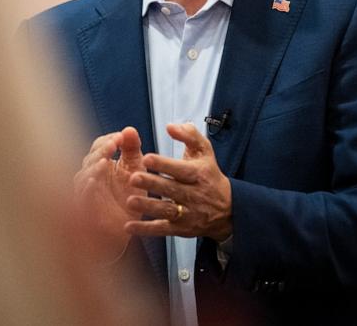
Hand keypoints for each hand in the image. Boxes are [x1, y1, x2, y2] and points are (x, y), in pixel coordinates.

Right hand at [74, 126, 145, 259]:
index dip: (109, 140)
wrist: (129, 228)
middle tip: (114, 143)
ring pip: (83, 176)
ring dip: (93, 167)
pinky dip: (86, 188)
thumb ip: (132, 149)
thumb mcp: (136, 169)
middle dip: (102, 150)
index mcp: (101, 163)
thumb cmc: (130, 197)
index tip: (122, 137)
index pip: (99, 146)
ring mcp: (85, 193)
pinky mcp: (86, 210)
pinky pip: (82, 197)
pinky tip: (94, 180)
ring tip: (105, 159)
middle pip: (90, 158)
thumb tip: (129, 129)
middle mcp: (90, 176)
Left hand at [125, 123, 232, 240]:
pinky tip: (129, 226)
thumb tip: (171, 126)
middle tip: (133, 178)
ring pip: (167, 210)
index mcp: (199, 174)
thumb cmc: (210, 175)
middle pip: (172, 189)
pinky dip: (146, 229)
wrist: (227, 209)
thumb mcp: (205, 152)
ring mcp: (188, 213)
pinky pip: (162, 229)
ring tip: (130, 201)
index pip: (181, 169)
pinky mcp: (181, 229)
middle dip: (152, 184)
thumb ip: (189, 135)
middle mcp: (194, 194)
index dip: (164, 164)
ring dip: (148, 207)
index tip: (147, 158)